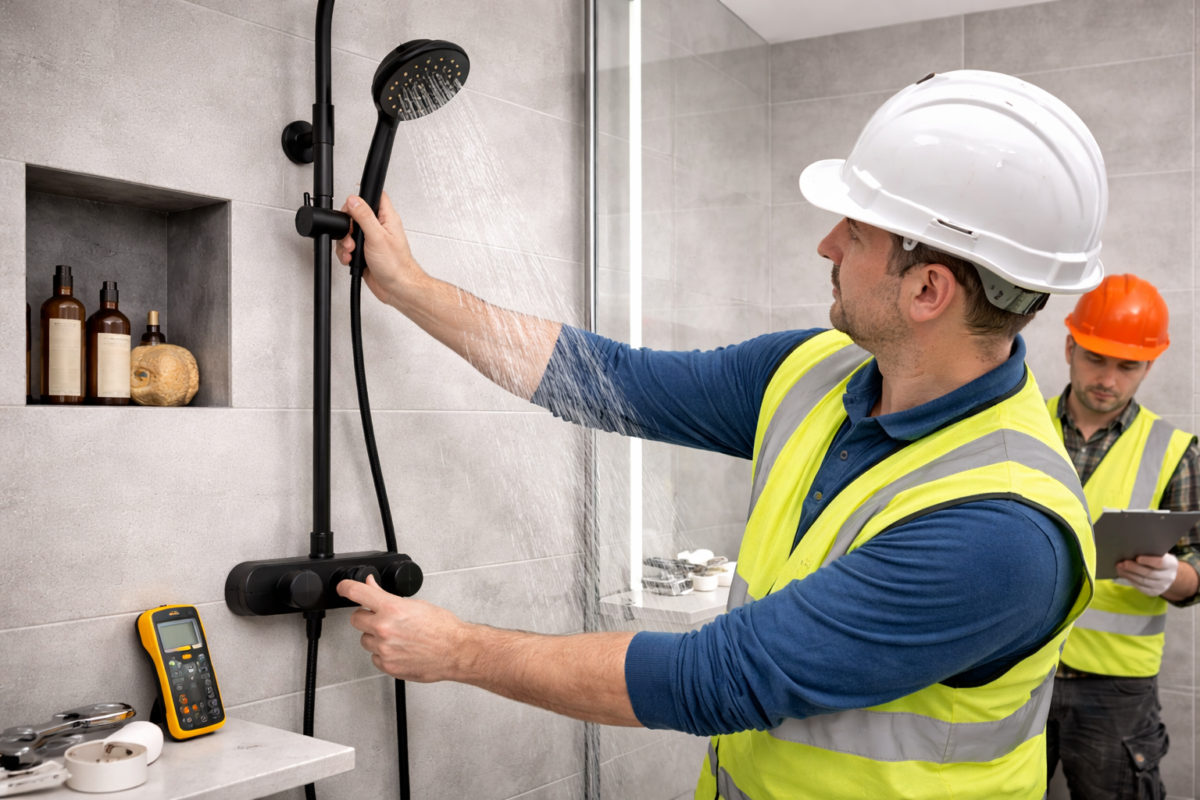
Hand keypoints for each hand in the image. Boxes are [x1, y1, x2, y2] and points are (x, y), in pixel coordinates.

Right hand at [336, 191, 425, 308]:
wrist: (397, 288)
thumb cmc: (395, 265)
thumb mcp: (377, 237)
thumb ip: (364, 216)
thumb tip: (354, 200)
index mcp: (387, 219)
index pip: (374, 197)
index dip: (361, 197)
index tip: (352, 206)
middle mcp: (379, 228)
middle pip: (356, 216)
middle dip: (348, 227)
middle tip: (351, 235)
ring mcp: (371, 241)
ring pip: (350, 233)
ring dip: (345, 243)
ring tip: (352, 250)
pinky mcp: (364, 253)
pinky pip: (349, 248)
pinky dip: (346, 253)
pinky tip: (350, 258)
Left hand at [338, 575, 467, 682]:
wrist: (456, 651)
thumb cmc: (442, 628)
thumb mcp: (416, 605)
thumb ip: (388, 597)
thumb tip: (372, 587)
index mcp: (392, 609)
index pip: (357, 593)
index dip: (346, 588)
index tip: (343, 588)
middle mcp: (385, 629)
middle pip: (356, 619)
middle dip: (366, 616)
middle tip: (380, 617)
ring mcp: (385, 649)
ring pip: (365, 639)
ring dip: (375, 636)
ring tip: (397, 636)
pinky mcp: (388, 665)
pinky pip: (374, 657)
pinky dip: (383, 653)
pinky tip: (400, 649)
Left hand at [1115, 553, 1178, 596]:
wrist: (1168, 574)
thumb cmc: (1159, 559)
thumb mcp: (1159, 554)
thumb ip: (1150, 551)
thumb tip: (1132, 549)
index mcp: (1171, 564)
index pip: (1160, 562)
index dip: (1149, 560)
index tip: (1137, 558)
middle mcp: (1169, 576)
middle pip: (1150, 573)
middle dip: (1134, 568)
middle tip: (1122, 563)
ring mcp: (1162, 586)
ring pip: (1144, 581)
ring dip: (1129, 575)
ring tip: (1119, 568)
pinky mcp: (1154, 592)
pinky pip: (1141, 588)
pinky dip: (1131, 581)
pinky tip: (1124, 575)